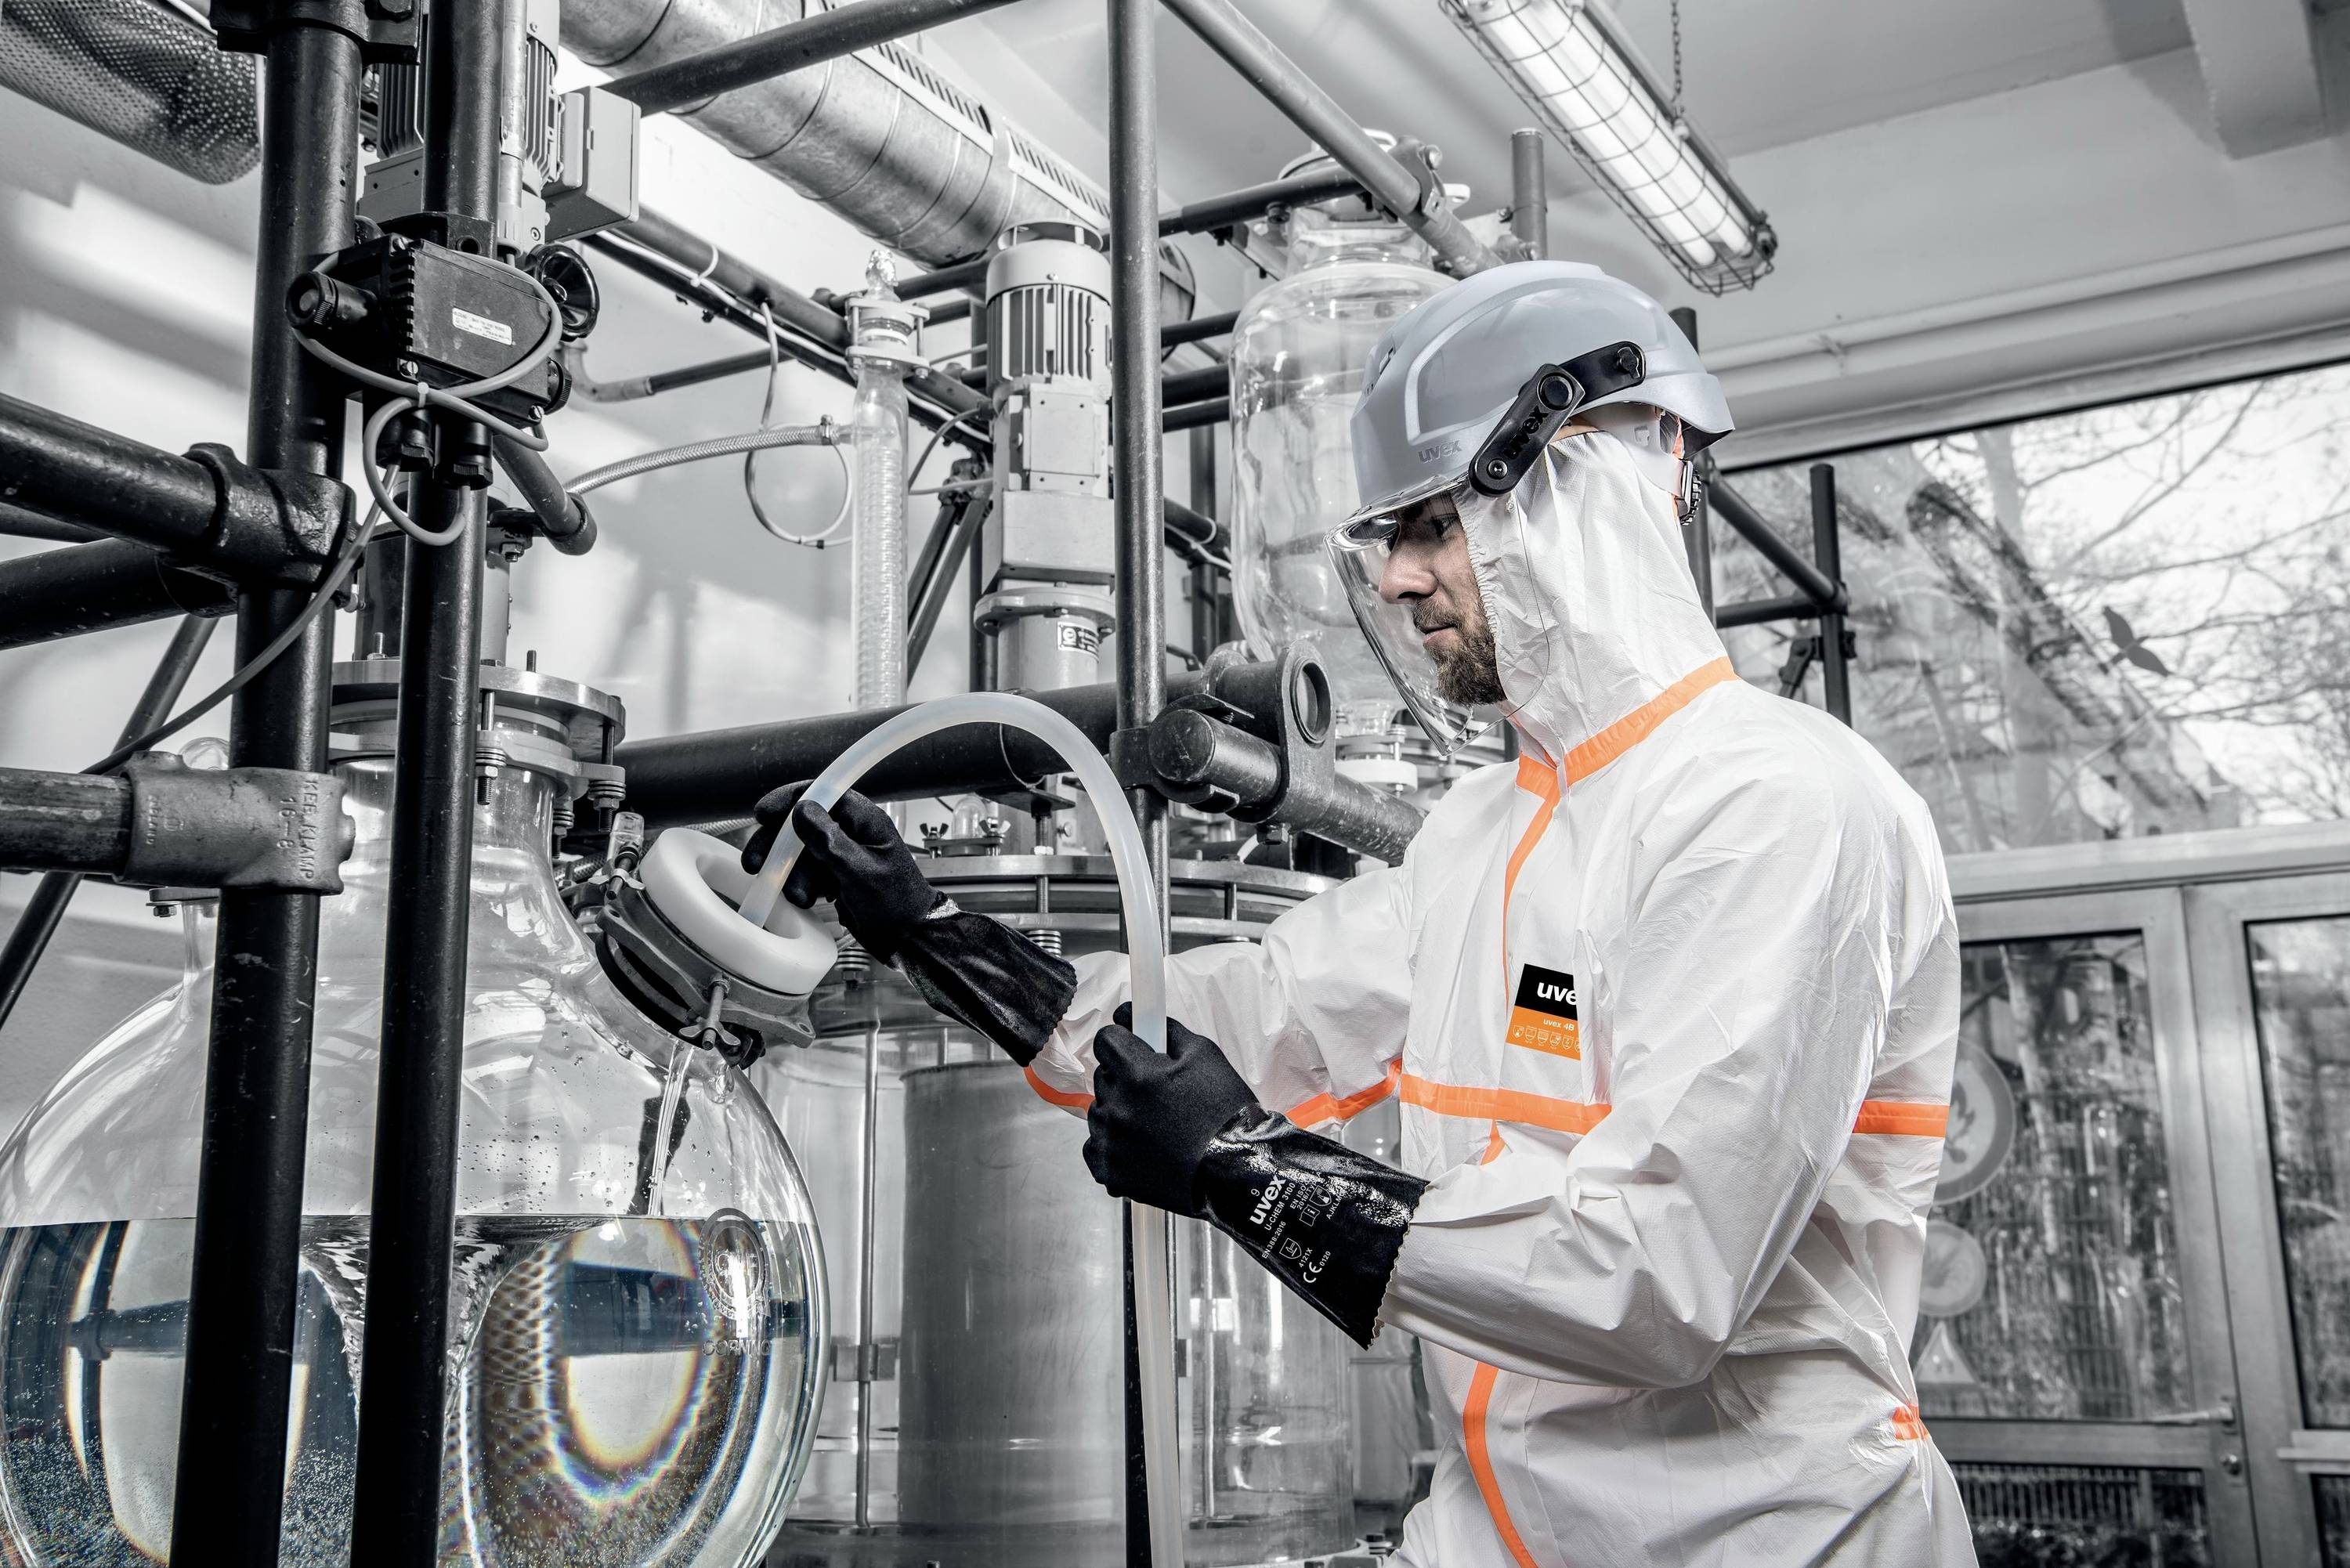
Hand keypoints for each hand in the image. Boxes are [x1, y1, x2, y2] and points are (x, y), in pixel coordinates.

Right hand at [741, 784, 938, 960]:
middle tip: (757, 863)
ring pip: (800, 852)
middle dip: (778, 845)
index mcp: (864, 820)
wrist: (908, 938)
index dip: (789, 800)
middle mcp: (850, 832)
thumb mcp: (860, 872)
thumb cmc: (897, 903)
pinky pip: (806, 872)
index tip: (764, 813)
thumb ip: (830, 841)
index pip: (822, 794)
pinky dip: (800, 884)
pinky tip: (806, 900)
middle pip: (802, 825)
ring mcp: (841, 854)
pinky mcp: (834, 876)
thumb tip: (802, 810)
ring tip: (799, 897)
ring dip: (791, 873)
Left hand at [1083, 1005, 1260, 1215]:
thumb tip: (1141, 1015)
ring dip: (1120, 1110)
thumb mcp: (1206, 1055)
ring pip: (1100, 1111)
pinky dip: (1113, 1143)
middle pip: (1105, 1076)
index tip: (1133, 1045)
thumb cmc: (1226, 1114)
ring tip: (1155, 1122)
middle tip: (1158, 1091)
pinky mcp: (1110, 1171)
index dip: (1123, 1039)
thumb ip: (1168, 1030)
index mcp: (1138, 1074)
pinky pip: (1096, 1146)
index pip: (1106, 1039)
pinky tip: (1141, 1144)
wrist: (1235, 1172)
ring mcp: (1111, 1142)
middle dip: (1126, 1077)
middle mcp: (1118, 1107)